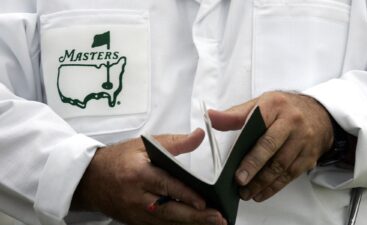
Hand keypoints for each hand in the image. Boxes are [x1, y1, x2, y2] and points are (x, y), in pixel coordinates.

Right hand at [73, 129, 226, 224]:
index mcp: (139, 174)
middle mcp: (137, 197)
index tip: (204, 202)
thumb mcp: (143, 145)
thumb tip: (198, 135)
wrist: (90, 179)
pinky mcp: (135, 222)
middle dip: (194, 217)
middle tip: (217, 219)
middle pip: (169, 210)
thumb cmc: (118, 159)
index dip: (186, 195)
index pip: (166, 186)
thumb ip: (173, 142)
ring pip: (166, 223)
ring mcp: (135, 213)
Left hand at [208, 91, 333, 201]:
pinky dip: (275, 187)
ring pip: (282, 166)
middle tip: (240, 183)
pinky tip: (261, 193)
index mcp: (275, 106)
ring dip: (263, 183)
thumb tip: (210, 117)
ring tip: (246, 193)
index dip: (248, 152)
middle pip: (271, 149)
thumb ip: (235, 114)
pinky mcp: (310, 156)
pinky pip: (291, 175)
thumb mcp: (259, 104)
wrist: (318, 113)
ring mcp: (304, 140)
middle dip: (254, 169)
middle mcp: (292, 122)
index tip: (236, 170)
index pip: (258, 128)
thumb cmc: (283, 109)